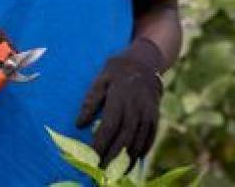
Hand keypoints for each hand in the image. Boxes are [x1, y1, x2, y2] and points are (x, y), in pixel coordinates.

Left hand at [76, 38, 164, 166]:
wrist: (146, 62)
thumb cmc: (117, 70)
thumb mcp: (100, 79)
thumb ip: (90, 101)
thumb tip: (79, 124)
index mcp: (120, 98)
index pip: (109, 127)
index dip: (100, 145)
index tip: (91, 159)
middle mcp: (136, 108)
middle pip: (124, 138)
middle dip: (112, 158)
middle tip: (102, 172)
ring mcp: (148, 113)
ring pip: (138, 141)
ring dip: (127, 159)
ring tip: (117, 172)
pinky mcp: (155, 116)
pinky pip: (150, 138)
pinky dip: (142, 151)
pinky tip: (133, 161)